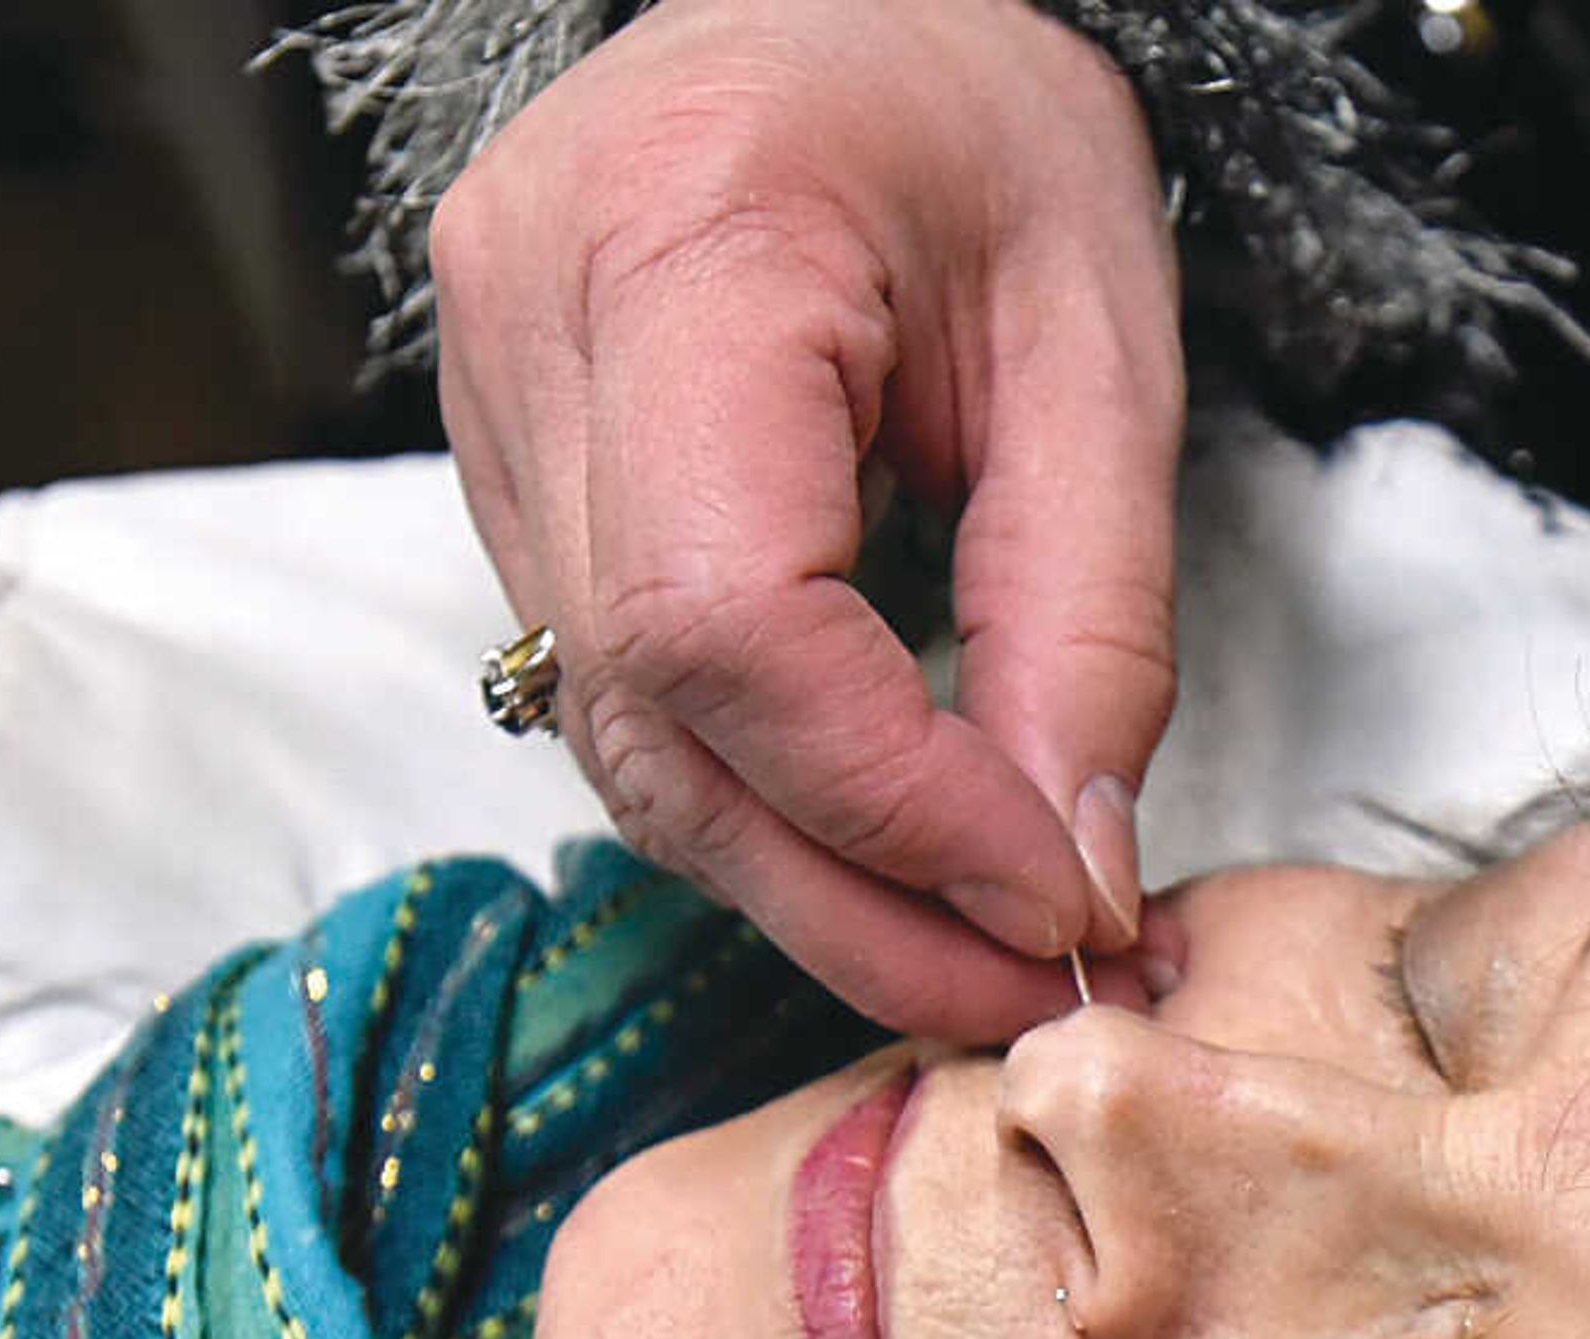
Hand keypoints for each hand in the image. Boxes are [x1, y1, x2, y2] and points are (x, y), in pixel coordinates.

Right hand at [431, 0, 1183, 1038]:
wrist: (843, 2)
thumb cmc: (971, 119)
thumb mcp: (1102, 344)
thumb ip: (1089, 620)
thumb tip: (1071, 869)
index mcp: (684, 240)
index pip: (730, 620)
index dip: (893, 806)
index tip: (1055, 898)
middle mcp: (530, 327)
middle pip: (655, 719)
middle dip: (855, 899)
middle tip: (1028, 989)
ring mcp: (488, 408)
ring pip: (622, 742)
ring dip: (808, 883)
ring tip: (979, 950)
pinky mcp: (510, 474)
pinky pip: (620, 696)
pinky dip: (759, 804)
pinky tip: (884, 855)